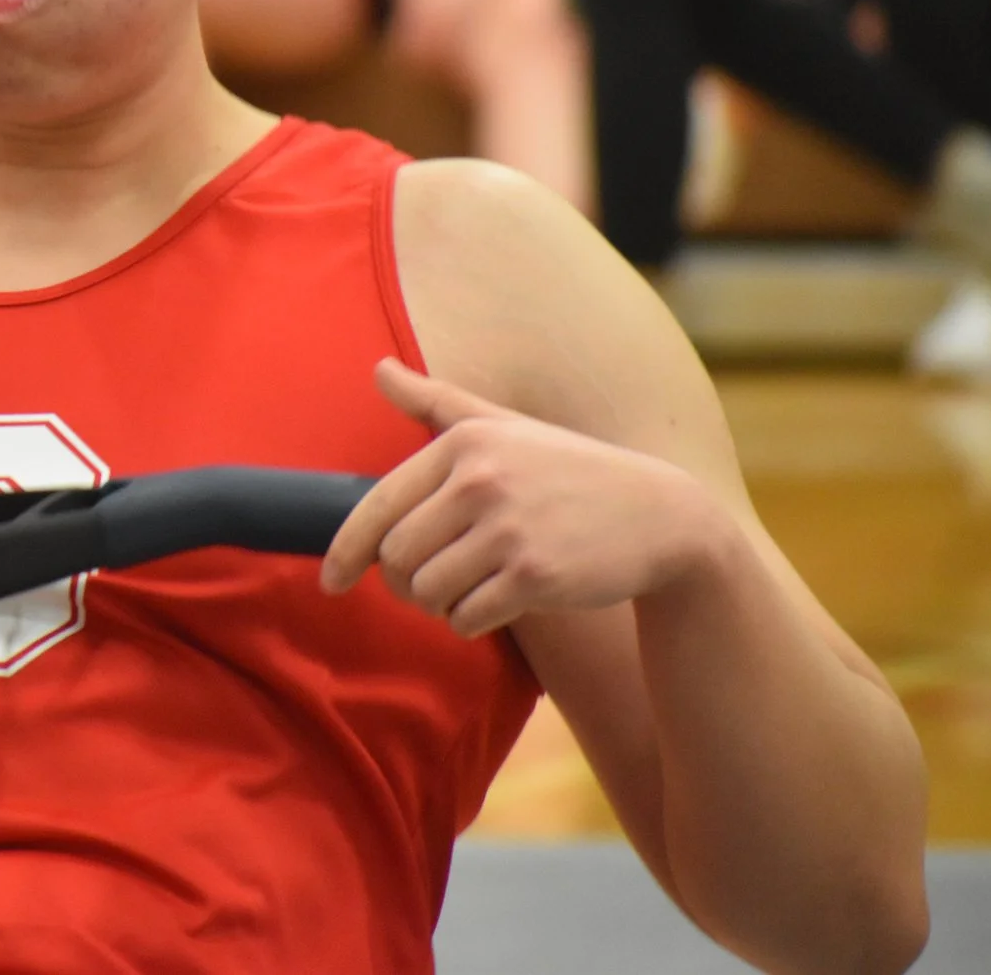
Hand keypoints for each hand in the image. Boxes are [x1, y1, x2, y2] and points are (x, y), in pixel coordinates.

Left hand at [321, 360, 724, 637]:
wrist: (660, 516)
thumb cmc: (569, 471)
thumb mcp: (503, 425)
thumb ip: (436, 402)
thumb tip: (378, 369)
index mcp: (464, 443)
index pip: (377, 507)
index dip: (344, 552)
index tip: (330, 582)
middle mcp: (480, 482)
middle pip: (396, 559)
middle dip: (404, 583)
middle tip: (431, 582)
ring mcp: (508, 530)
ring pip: (428, 593)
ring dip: (440, 604)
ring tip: (470, 587)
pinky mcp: (535, 576)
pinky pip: (466, 618)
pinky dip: (471, 621)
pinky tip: (497, 602)